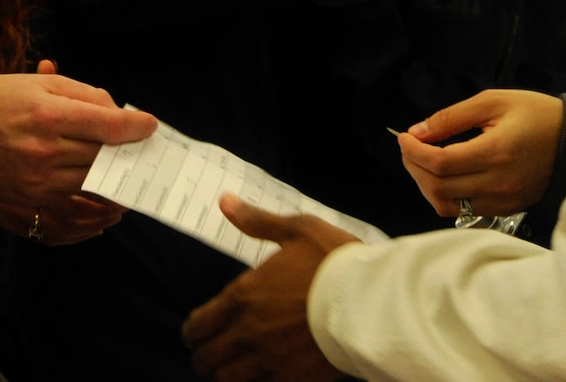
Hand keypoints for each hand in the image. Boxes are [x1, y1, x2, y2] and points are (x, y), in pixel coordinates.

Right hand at [0, 59, 126, 244]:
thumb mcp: (41, 82)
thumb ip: (83, 94)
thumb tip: (117, 113)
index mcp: (48, 115)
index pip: (108, 125)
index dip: (136, 126)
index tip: (149, 126)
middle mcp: (43, 151)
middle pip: (104, 158)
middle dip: (128, 153)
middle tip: (143, 151)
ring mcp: (35, 182)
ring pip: (93, 186)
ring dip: (116, 183)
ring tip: (130, 177)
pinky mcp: (26, 203)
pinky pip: (72, 213)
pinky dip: (94, 210)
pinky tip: (107, 204)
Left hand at [182, 197, 357, 380]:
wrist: (373, 300)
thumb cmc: (335, 262)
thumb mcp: (296, 229)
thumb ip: (257, 221)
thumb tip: (225, 201)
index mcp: (244, 296)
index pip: (198, 325)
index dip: (193, 332)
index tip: (196, 333)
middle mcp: (249, 332)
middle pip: (207, 358)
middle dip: (204, 357)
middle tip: (210, 354)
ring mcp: (271, 360)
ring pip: (228, 381)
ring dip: (225, 375)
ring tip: (231, 370)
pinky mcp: (294, 379)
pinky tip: (262, 378)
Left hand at [396, 89, 563, 217]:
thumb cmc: (536, 114)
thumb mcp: (493, 101)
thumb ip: (451, 117)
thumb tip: (417, 132)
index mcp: (495, 153)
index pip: (439, 163)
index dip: (413, 151)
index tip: (404, 136)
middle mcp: (498, 183)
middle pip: (438, 187)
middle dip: (413, 167)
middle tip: (409, 147)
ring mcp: (503, 200)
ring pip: (448, 206)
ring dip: (426, 185)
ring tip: (423, 162)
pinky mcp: (508, 208)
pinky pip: (465, 212)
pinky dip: (446, 197)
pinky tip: (444, 177)